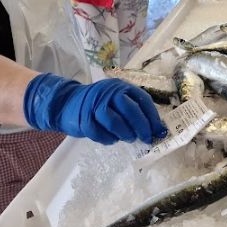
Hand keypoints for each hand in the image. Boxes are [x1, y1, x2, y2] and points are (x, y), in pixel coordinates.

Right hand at [23, 73, 167, 144]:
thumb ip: (134, 110)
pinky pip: (99, 133)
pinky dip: (108, 139)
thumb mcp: (116, 100)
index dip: (153, 117)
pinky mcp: (82, 119)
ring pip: (114, 120)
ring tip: (128, 138)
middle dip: (141, 126)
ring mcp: (93, 105)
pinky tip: (111, 139)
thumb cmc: (98, 104)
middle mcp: (107, 92)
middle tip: (146, 138)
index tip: (159, 131)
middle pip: (129, 109)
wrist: (67, 103)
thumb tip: (156, 129)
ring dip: (124, 133)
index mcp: (120, 86)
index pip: (142, 99)